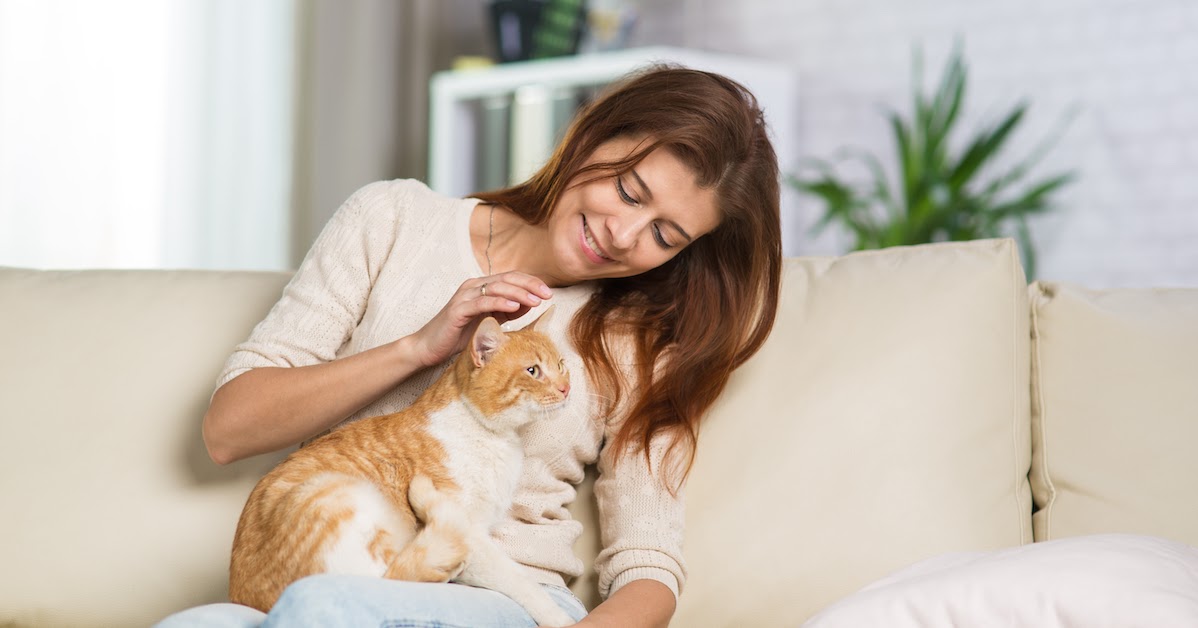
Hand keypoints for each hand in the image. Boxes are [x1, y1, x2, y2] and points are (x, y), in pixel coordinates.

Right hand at [407, 272, 552, 367]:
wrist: (429, 347)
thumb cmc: (459, 335)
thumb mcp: (490, 321)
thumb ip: (508, 312)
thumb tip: (531, 304)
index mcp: (481, 287)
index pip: (511, 278)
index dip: (531, 282)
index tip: (548, 293)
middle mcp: (473, 287)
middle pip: (507, 278)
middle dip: (530, 285)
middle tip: (547, 294)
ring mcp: (464, 296)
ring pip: (496, 288)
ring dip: (518, 293)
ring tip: (535, 300)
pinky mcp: (458, 310)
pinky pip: (482, 302)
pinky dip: (500, 302)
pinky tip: (515, 307)